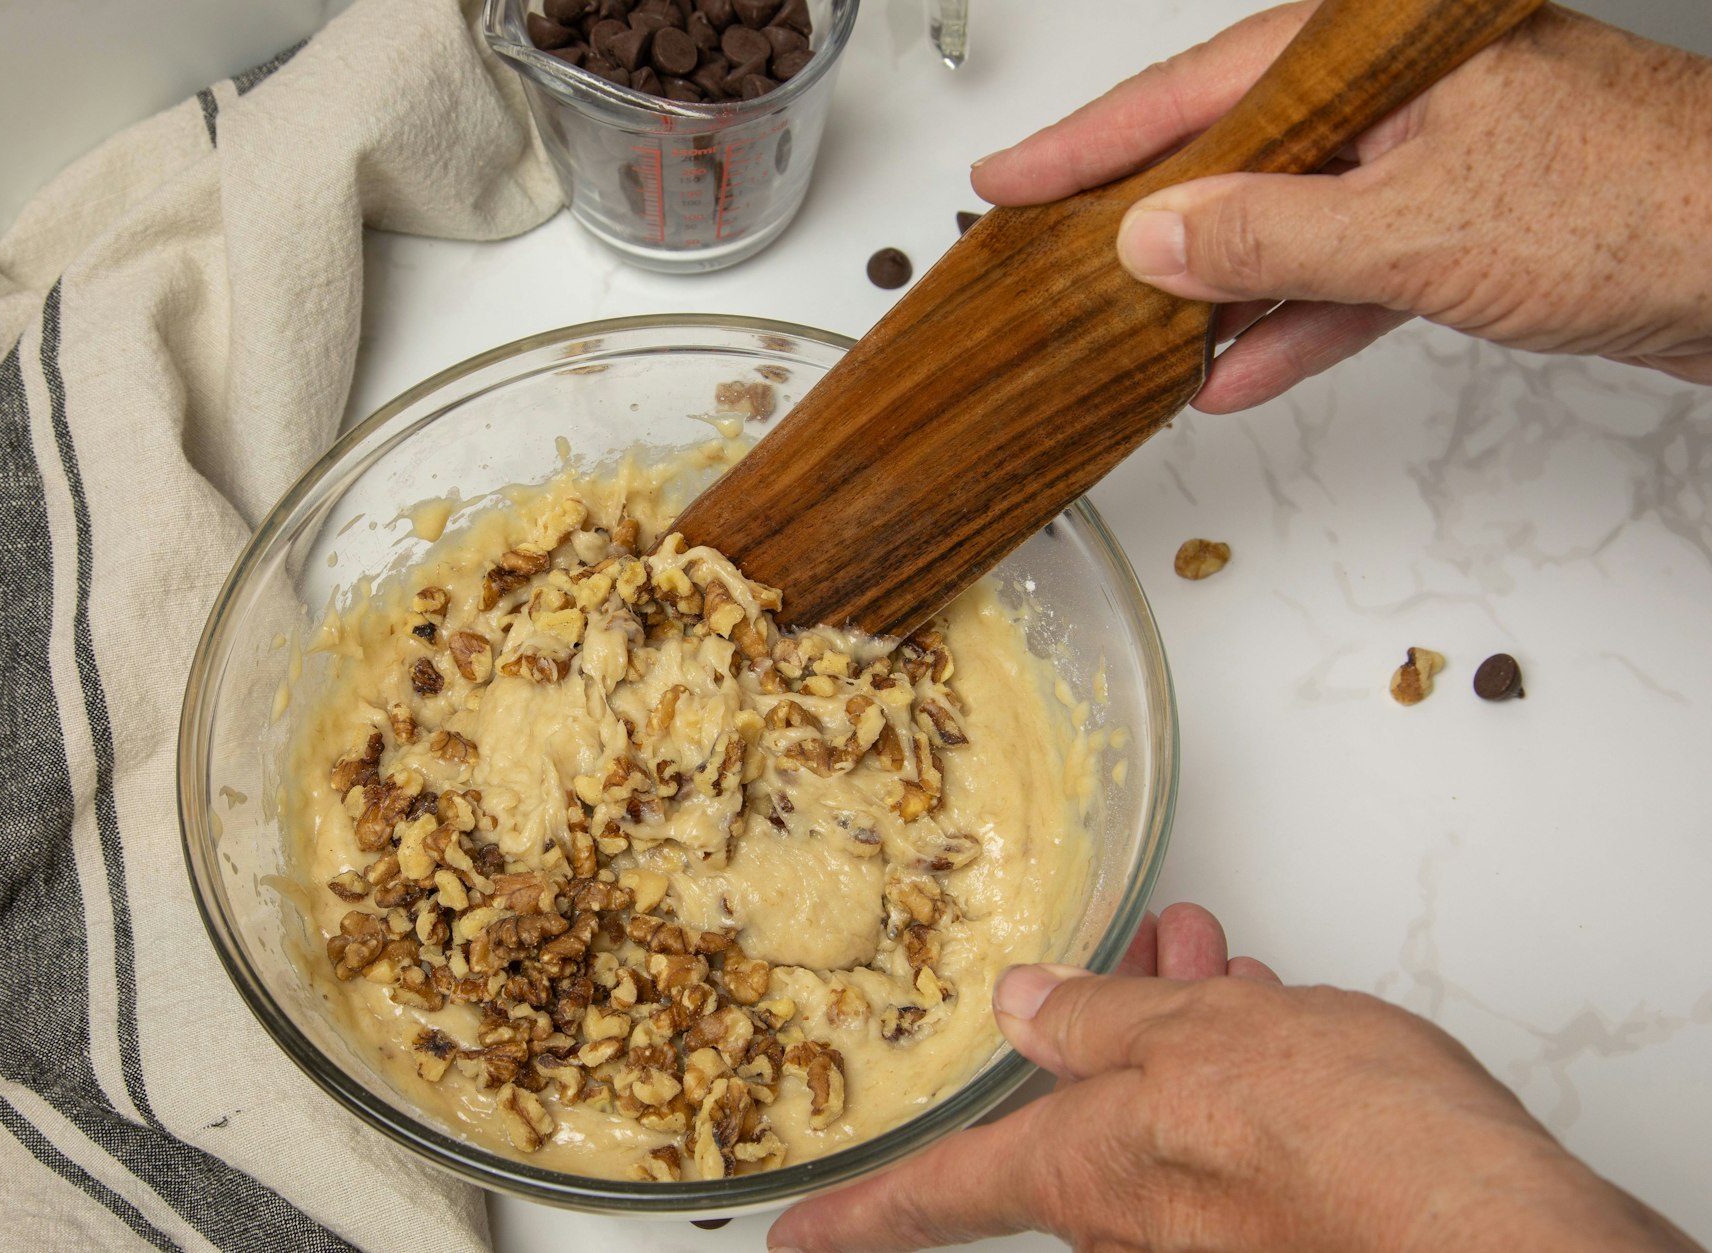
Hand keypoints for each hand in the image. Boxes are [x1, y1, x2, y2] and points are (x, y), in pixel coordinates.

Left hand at [767, 902, 1701, 1252]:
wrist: (1497, 1238)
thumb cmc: (1348, 1145)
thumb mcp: (1196, 1040)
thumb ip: (1099, 1022)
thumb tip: (1026, 1011)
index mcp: (1086, 1176)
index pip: (937, 1197)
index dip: (858, 1216)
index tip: (794, 1240)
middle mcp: (1136, 1225)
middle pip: (1076, 1129)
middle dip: (1100, 1037)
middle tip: (1137, 964)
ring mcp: (1210, 1235)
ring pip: (1161, 1122)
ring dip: (1178, 1035)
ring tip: (1208, 957)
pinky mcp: (1285, 1228)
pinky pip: (1229, 1146)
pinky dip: (1236, 1076)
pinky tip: (1268, 1018)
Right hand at [972, 4, 1711, 412]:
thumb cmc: (1638, 203)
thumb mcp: (1417, 227)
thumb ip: (1269, 236)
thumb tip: (1151, 238)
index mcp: (1379, 51)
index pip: (1194, 92)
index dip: (1086, 146)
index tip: (1005, 183)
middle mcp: (1398, 95)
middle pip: (1229, 156)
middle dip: (1140, 225)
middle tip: (1048, 266)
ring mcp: (1431, 161)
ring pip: (1282, 225)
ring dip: (1211, 294)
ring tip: (1128, 342)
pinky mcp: (1464, 230)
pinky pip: (1346, 276)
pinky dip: (1295, 326)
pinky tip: (1234, 372)